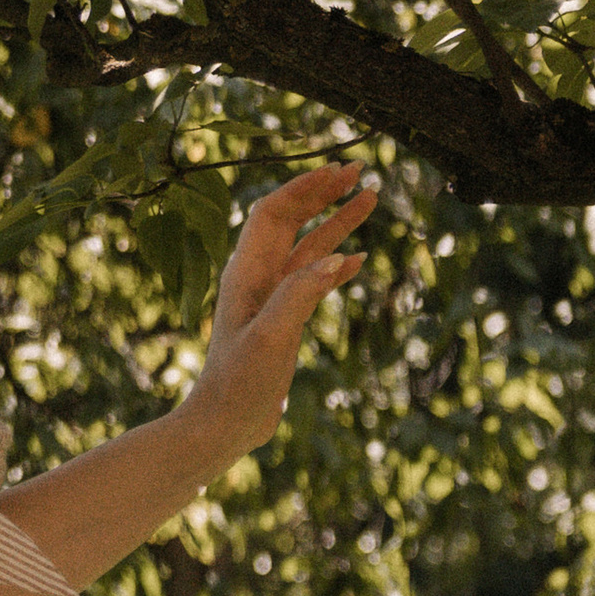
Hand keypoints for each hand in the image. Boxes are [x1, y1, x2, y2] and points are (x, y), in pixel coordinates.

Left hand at [192, 161, 374, 447]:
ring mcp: (271, 298)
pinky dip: (335, 265)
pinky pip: (312, 279)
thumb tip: (337, 258)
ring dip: (336, 222)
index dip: (304, 188)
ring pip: (307, 247)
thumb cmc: (239, 383)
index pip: (273, 212)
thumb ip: (300, 296)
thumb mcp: (271, 337)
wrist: (224, 425)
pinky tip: (358, 259)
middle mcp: (256, 277)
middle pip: (291, 220)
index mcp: (245, 272)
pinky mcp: (283, 320)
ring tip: (370, 199)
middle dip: (323, 193)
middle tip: (359, 172)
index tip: (338, 170)